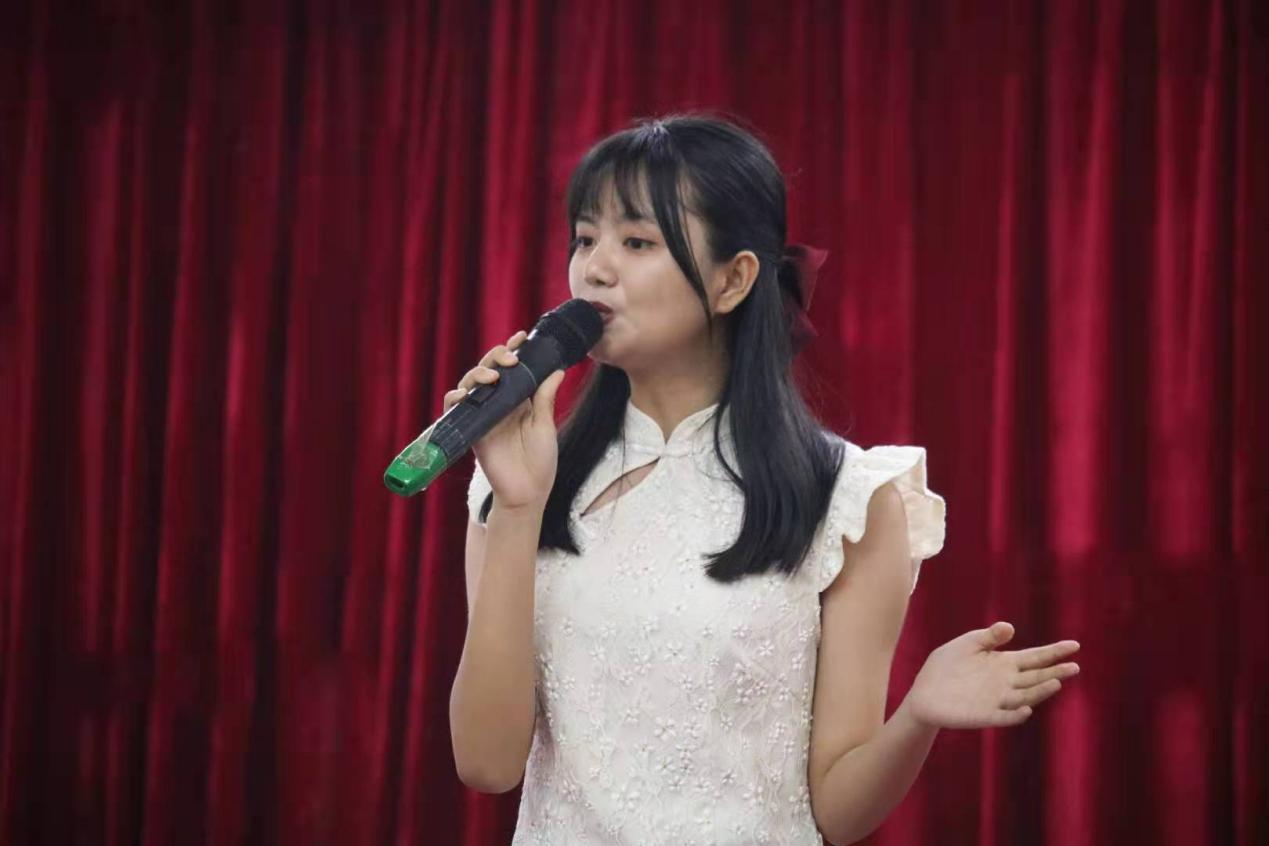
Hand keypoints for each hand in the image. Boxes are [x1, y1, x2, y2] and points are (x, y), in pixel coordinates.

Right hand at [443, 330, 565, 510]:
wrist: (529, 492)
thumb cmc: (540, 461)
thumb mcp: (545, 425)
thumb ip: (545, 397)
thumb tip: (557, 369)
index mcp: (519, 400)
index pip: (512, 368)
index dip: (513, 350)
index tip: (521, 337)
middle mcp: (499, 404)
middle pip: (489, 370)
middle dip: (496, 357)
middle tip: (510, 358)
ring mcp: (483, 416)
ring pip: (470, 384)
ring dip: (478, 374)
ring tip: (493, 376)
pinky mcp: (471, 430)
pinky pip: (455, 409)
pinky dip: (456, 398)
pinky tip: (465, 394)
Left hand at [903, 622, 1080, 728]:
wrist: (925, 692)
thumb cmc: (947, 666)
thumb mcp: (967, 644)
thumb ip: (988, 637)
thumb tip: (1010, 627)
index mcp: (1004, 663)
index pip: (1034, 657)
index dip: (1054, 652)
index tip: (1074, 646)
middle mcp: (1006, 682)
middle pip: (1036, 677)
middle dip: (1055, 671)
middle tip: (1074, 666)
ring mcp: (998, 700)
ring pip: (1025, 696)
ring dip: (1040, 691)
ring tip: (1055, 682)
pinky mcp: (985, 715)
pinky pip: (1005, 717)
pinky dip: (1016, 714)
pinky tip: (1026, 708)